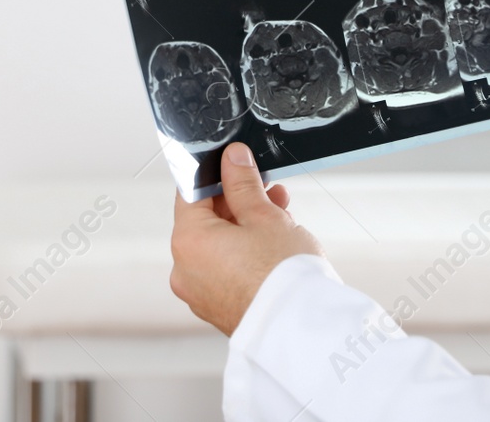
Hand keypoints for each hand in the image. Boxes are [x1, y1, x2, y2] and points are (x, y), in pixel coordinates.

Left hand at [169, 142, 323, 335]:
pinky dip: (244, 254)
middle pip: (206, 220)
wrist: (304, 331)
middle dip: (239, 201)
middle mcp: (185, 270)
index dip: (216, 174)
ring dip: (246, 226)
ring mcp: (200, 293)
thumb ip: (243, 183)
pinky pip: (225, 270)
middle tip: (268, 190)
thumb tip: (233, 159)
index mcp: (187, 241)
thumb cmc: (283, 277)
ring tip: (281, 215)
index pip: (191, 193)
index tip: (237, 165)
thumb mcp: (265, 216)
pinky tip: (273, 244)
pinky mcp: (218, 309)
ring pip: (219, 245)